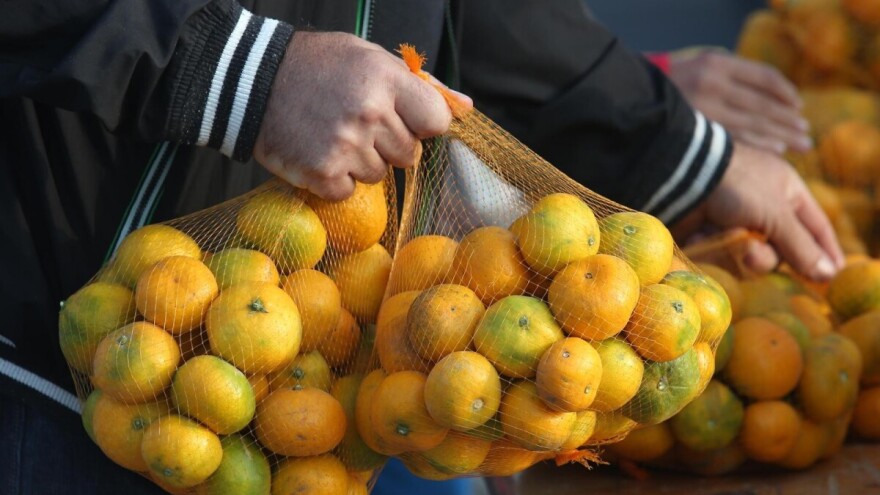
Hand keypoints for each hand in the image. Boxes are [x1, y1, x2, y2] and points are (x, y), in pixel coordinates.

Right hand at [254, 32, 471, 200]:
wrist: (251, 80)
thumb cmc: (319, 66)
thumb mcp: (371, 58)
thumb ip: (422, 86)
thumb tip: (466, 109)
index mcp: (386, 80)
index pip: (437, 122)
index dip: (422, 124)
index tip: (403, 118)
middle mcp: (369, 113)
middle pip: (409, 155)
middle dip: (390, 144)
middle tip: (357, 123)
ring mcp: (345, 146)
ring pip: (380, 176)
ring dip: (361, 162)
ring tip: (333, 134)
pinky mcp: (321, 174)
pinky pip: (348, 192)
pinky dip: (335, 180)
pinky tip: (318, 152)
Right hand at [667, 49, 810, 154]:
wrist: (632, 100)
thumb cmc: (673, 86)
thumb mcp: (700, 68)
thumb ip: (731, 78)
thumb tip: (773, 99)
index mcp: (716, 64)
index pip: (763, 77)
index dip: (785, 91)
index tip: (798, 105)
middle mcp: (711, 85)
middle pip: (762, 104)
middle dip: (788, 119)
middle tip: (806, 132)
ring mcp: (702, 110)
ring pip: (753, 124)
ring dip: (781, 135)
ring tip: (801, 143)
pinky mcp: (696, 131)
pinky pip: (735, 139)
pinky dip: (759, 144)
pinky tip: (776, 150)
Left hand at [673, 143, 844, 279]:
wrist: (683, 178)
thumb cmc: (738, 186)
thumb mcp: (775, 213)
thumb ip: (801, 246)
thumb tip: (829, 273)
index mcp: (787, 193)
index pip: (816, 227)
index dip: (825, 252)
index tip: (833, 276)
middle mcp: (765, 209)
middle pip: (782, 251)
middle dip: (769, 257)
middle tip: (752, 254)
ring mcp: (737, 223)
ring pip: (753, 258)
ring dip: (744, 256)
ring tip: (730, 242)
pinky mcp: (712, 235)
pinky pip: (726, 257)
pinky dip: (719, 252)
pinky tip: (708, 238)